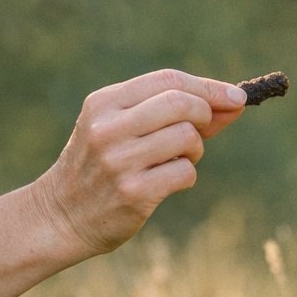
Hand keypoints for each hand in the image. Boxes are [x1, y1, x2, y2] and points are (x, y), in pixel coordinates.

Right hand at [33, 69, 245, 257]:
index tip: (237, 97)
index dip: (209, 86)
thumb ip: (171, 112)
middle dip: (205, 115)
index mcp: (103, 103)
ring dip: (195, 150)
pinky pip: (185, 172)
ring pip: (187, 138)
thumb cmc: (100, 167)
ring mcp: (119, 161)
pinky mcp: (133, 193)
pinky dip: (186, 175)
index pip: (168, 80)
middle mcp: (108, 128)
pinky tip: (164, 183)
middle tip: (202, 131)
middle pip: (181, 103)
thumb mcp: (121, 128)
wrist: (59, 216)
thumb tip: (234, 103)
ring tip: (175, 160)